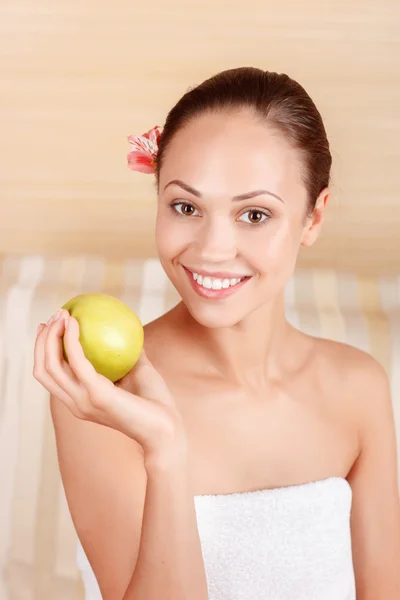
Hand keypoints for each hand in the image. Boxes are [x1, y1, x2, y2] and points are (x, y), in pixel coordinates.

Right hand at [33, 309, 186, 458]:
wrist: (167, 428)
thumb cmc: (156, 402)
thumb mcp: (139, 372)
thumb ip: (129, 354)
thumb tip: (126, 327)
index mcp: (80, 401)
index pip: (50, 376)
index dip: (43, 350)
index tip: (50, 326)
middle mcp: (75, 403)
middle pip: (43, 370)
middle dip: (41, 340)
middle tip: (53, 316)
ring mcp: (83, 401)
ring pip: (51, 365)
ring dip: (51, 336)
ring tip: (61, 315)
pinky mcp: (96, 394)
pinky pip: (77, 361)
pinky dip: (71, 339)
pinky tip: (75, 322)